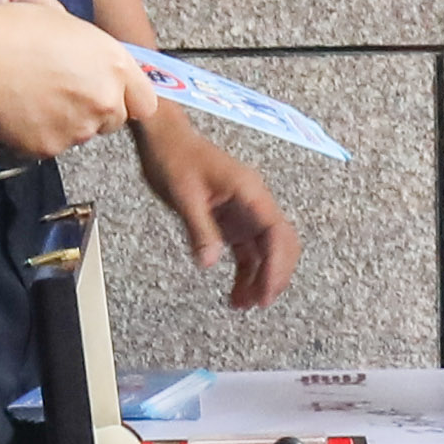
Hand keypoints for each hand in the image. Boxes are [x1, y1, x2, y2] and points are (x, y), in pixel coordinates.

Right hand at [0, 5, 149, 154]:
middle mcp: (103, 100)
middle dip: (95, 108)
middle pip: (113, 119)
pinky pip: (52, 143)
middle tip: (63, 88)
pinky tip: (19, 107)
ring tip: (33, 92)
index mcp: (113, 65)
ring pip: (81, 132)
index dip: (128, 98)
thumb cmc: (12, 32)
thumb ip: (95, 53)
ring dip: (66, 119)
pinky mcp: (50, 147)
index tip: (116, 95)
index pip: (145, 101)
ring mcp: (78, 128)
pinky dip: (39, 131)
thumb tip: (97, 66)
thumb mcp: (67, 24)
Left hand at [138, 114, 299, 309]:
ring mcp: (245, 213)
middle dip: (275, 275)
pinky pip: (247, 251)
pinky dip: (245, 273)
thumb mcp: (183, 195)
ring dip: (259, 278)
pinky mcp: (233, 221)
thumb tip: (209, 263)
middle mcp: (255, 204)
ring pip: (265, 252)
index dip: (277, 266)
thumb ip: (200, 229)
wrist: (163, 138)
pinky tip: (235, 293)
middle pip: (280, 244)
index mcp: (250, 192)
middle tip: (259, 303)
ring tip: (241, 305)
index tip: (266, 293)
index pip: (276, 233)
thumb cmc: (174, 158)